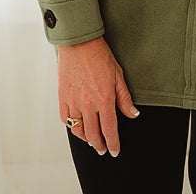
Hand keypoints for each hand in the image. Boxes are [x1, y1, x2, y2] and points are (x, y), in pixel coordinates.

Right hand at [58, 36, 138, 156]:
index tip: (114, 151)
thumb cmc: (99, 55)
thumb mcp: (118, 75)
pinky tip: (77, 127)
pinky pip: (65, 119)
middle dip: (99, 145)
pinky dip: (71, 126)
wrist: (79, 43)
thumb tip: (133, 114)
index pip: (109, 130)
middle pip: (93, 135)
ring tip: (91, 141)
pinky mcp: (62, 97)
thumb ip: (125, 98)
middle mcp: (87, 105)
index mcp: (104, 100)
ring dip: (86, 139)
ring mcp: (73, 102)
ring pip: (78, 130)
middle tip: (103, 149)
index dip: (113, 143)